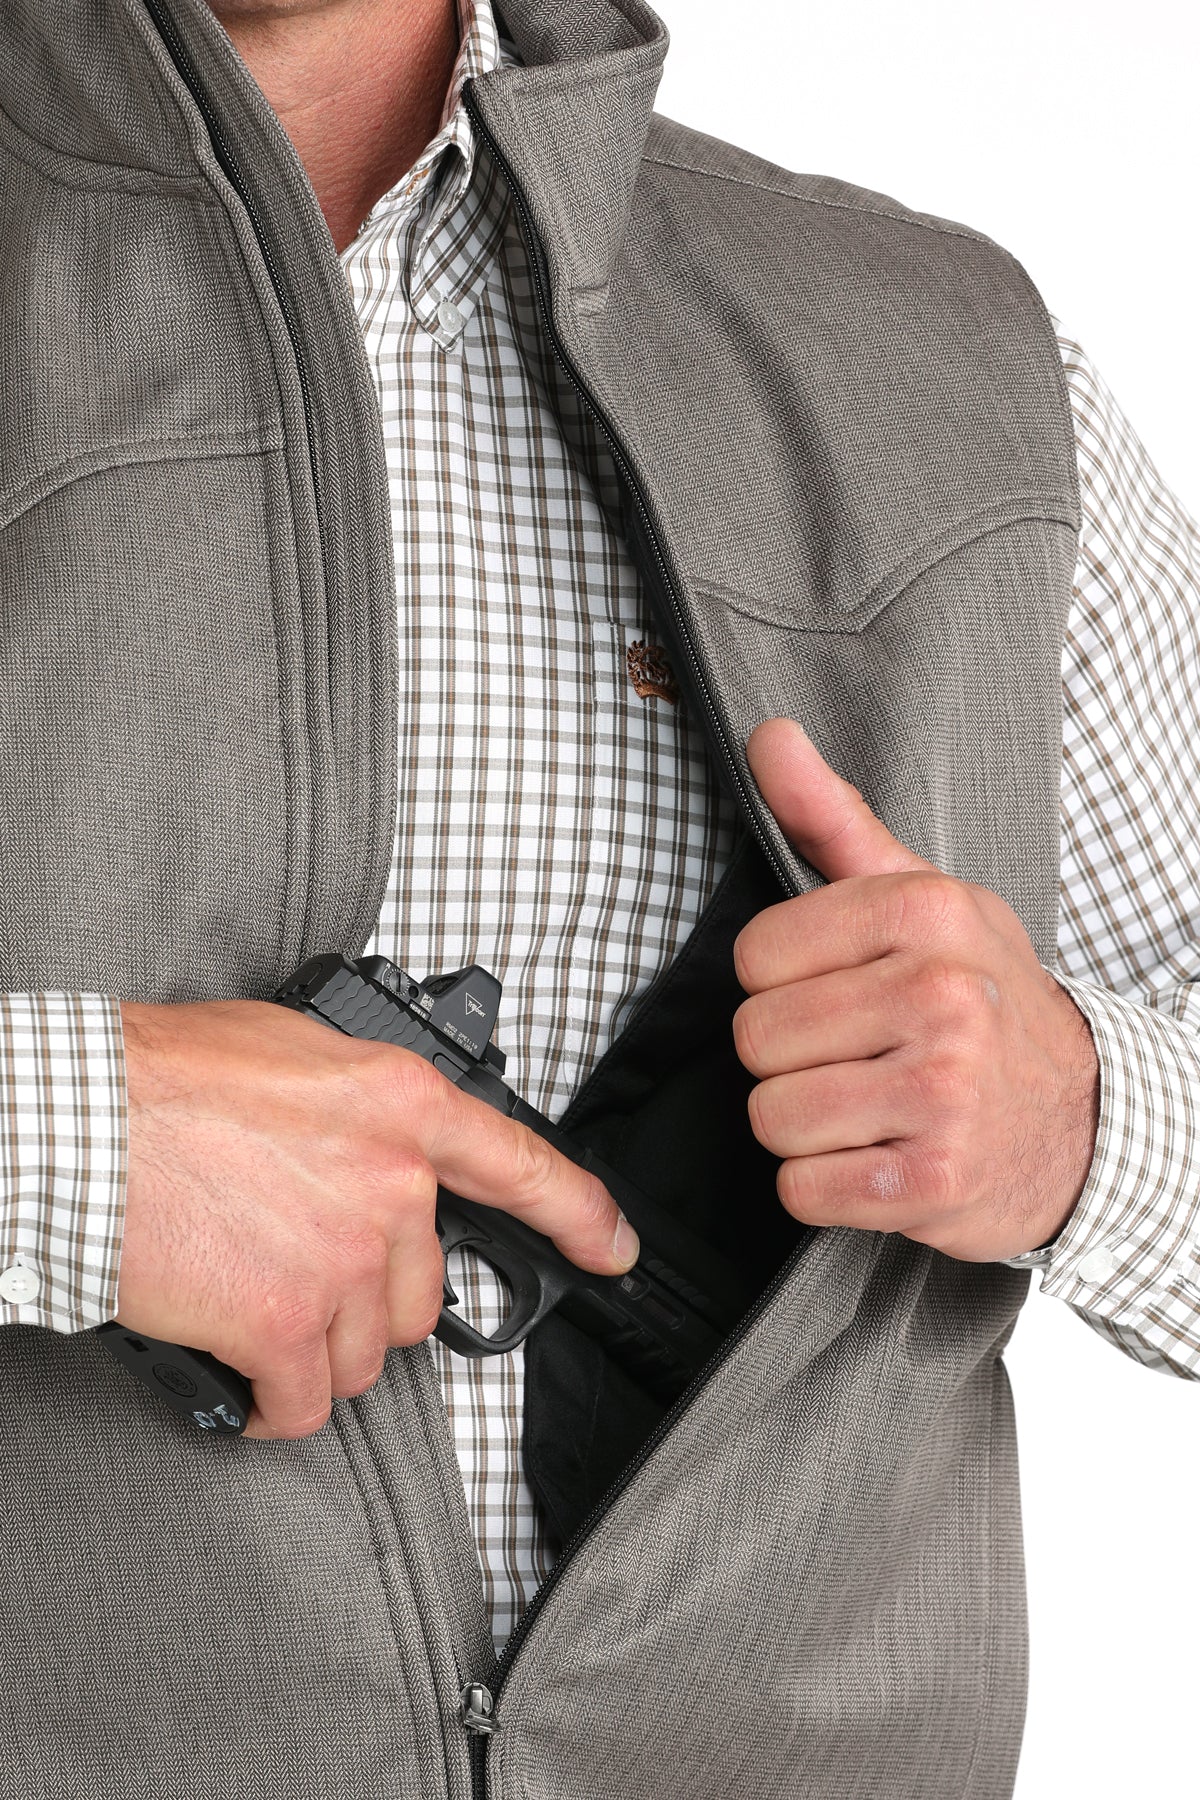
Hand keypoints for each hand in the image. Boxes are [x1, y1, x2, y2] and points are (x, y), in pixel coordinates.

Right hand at [116, 998, 635, 1437]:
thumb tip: (372, 1151)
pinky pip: (304, 1403)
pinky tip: (246, 1379)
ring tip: (255, 1307)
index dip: (580, 1215)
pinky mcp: (285, 1322)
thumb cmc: (162, 1076)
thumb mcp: (295, 1052)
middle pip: (421, 1292)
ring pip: (365, 1354)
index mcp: (400, 1104)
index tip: (611, 1249)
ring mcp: (344, 1256)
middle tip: (303, 1275)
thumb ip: (361, 1110)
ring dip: (316, 1350)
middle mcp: (390, 1182)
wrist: (79, 1122)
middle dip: (368, 1301)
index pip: (520, 1166)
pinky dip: (274, 1405)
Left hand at [732, 718, 1099, 1262]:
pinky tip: (874, 1159)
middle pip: (756, 1039)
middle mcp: (941, 997)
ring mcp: (943, 1093)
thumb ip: (831, 821)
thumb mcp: (921, 899)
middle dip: (788, 1059)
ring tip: (864, 1109)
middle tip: (853, 1057)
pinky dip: (823, 1187)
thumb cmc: (980, 999)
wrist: (1081, 1120)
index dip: (780, 983)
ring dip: (803, 1127)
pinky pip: (801, 1190)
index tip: (834, 991)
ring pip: (772, 1117)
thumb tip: (768, 737)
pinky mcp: (934, 1182)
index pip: (756, 955)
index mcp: (926, 915)